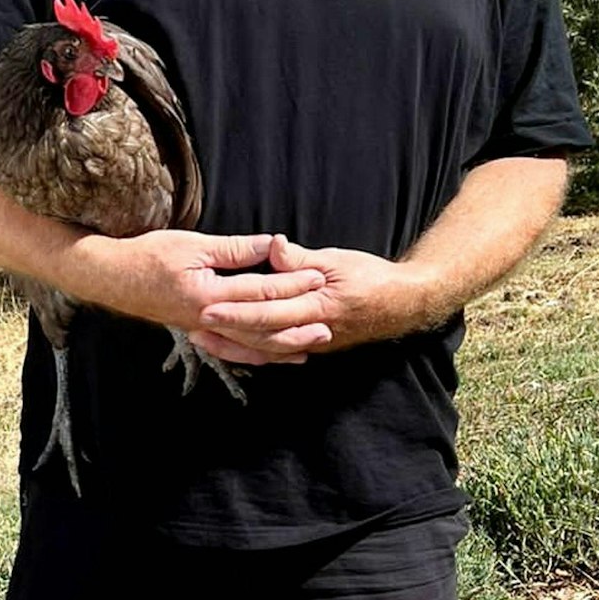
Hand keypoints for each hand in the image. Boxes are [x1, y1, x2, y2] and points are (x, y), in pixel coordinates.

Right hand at [60, 229, 326, 347]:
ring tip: (312, 345)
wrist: (112, 277)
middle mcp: (208, 320)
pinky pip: (235, 349)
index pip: (260, 290)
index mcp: (208, 295)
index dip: (292, 282)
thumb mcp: (192, 245)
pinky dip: (259, 353)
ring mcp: (203, 331)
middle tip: (329, 321)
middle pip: (261, 325)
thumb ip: (233, 249)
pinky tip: (277, 353)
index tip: (319, 276)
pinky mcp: (199, 333)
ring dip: (283, 345)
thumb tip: (271, 245)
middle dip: (296, 322)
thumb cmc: (149, 255)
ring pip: (250, 344)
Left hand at [188, 236, 436, 363]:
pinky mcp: (314, 345)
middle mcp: (314, 332)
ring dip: (234, 345)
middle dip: (227, 332)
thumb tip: (274, 247)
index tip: (209, 306)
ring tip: (203, 337)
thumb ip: (301, 259)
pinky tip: (232, 347)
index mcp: (318, 307)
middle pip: (262, 336)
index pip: (270, 312)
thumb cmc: (371, 276)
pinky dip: (254, 352)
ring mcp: (314, 343)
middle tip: (194, 324)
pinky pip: (279, 352)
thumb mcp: (337, 260)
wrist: (403, 305)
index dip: (238, 311)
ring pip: (267, 349)